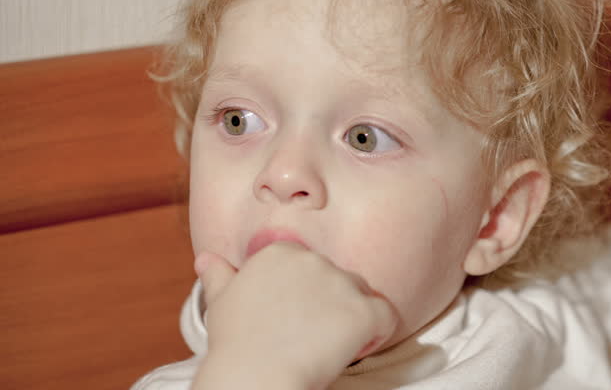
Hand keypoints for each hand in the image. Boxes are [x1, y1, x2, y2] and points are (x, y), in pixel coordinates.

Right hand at [191, 243, 397, 389]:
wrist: (253, 376)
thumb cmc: (235, 345)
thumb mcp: (220, 303)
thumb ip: (219, 276)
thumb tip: (206, 259)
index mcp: (281, 252)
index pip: (312, 269)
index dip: (308, 299)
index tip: (294, 324)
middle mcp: (313, 258)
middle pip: (339, 282)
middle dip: (330, 309)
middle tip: (308, 340)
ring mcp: (339, 283)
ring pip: (363, 298)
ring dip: (352, 321)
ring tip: (326, 348)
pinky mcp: (362, 310)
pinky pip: (386, 317)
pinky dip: (377, 335)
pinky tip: (353, 350)